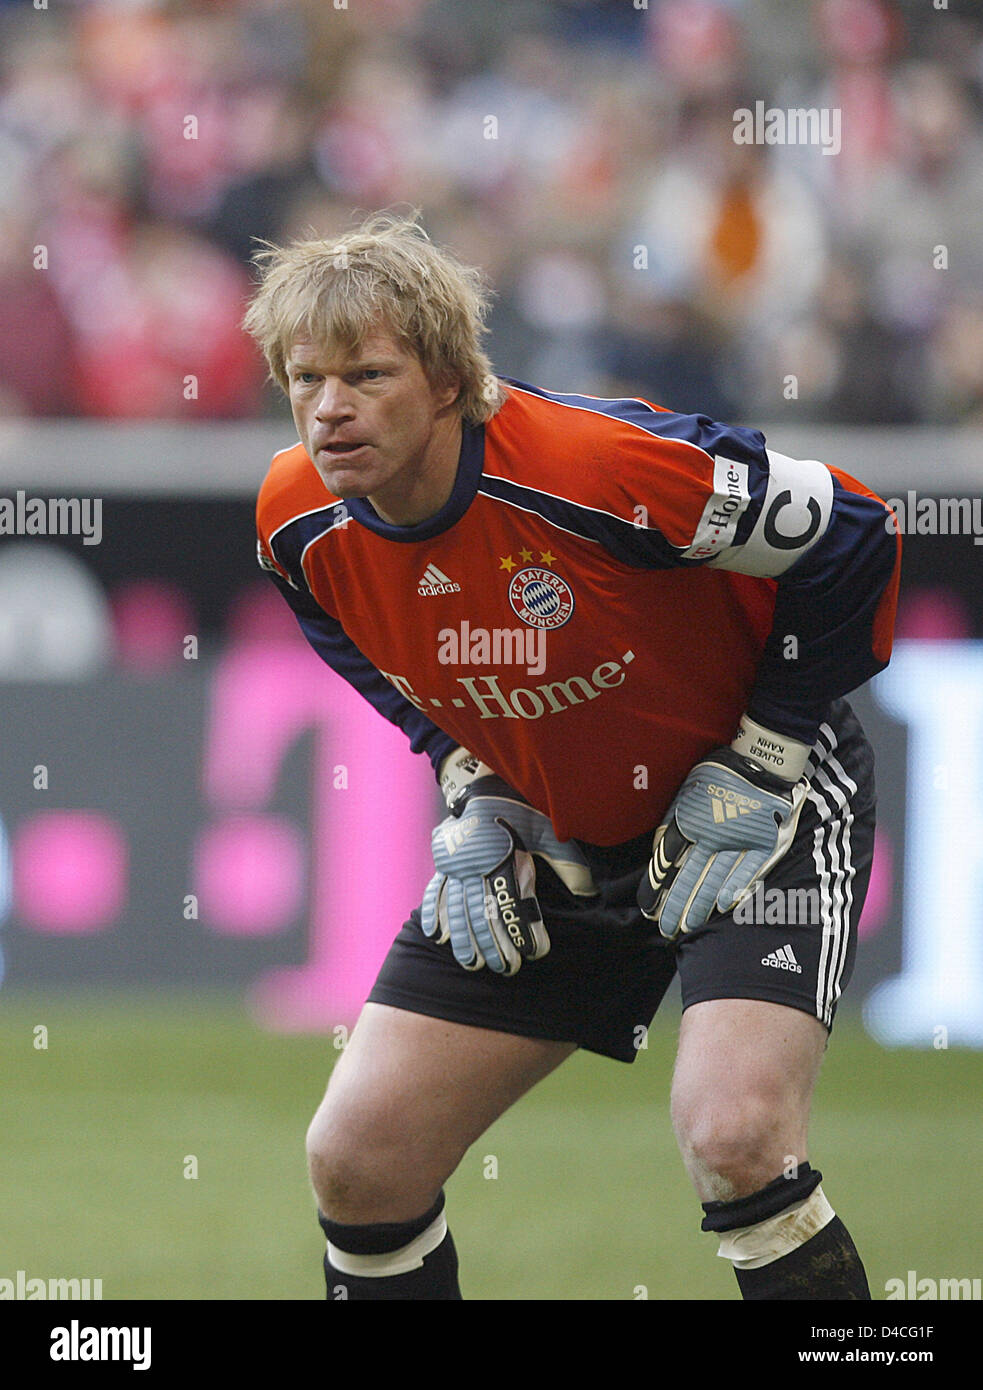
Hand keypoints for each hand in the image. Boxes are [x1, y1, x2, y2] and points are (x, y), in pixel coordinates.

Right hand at [421, 765, 596, 974]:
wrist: (488, 787)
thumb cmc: (523, 812)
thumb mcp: (549, 832)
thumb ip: (568, 863)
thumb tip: (590, 893)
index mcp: (506, 860)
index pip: (514, 904)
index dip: (524, 930)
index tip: (535, 952)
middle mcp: (478, 867)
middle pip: (484, 914)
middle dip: (496, 945)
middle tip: (508, 969)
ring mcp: (458, 867)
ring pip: (459, 909)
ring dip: (466, 939)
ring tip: (473, 965)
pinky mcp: (445, 864)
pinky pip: (436, 891)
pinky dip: (434, 914)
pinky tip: (438, 937)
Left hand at [637, 745, 808, 940]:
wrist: (761, 763)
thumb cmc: (718, 777)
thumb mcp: (688, 793)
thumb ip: (674, 822)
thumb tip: (659, 852)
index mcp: (691, 820)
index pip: (668, 860)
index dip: (657, 886)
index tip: (648, 908)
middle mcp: (712, 835)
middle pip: (690, 878)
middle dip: (676, 907)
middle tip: (666, 929)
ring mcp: (739, 841)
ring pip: (715, 880)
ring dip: (700, 906)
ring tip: (689, 926)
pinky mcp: (762, 844)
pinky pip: (747, 871)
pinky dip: (734, 889)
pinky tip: (721, 906)